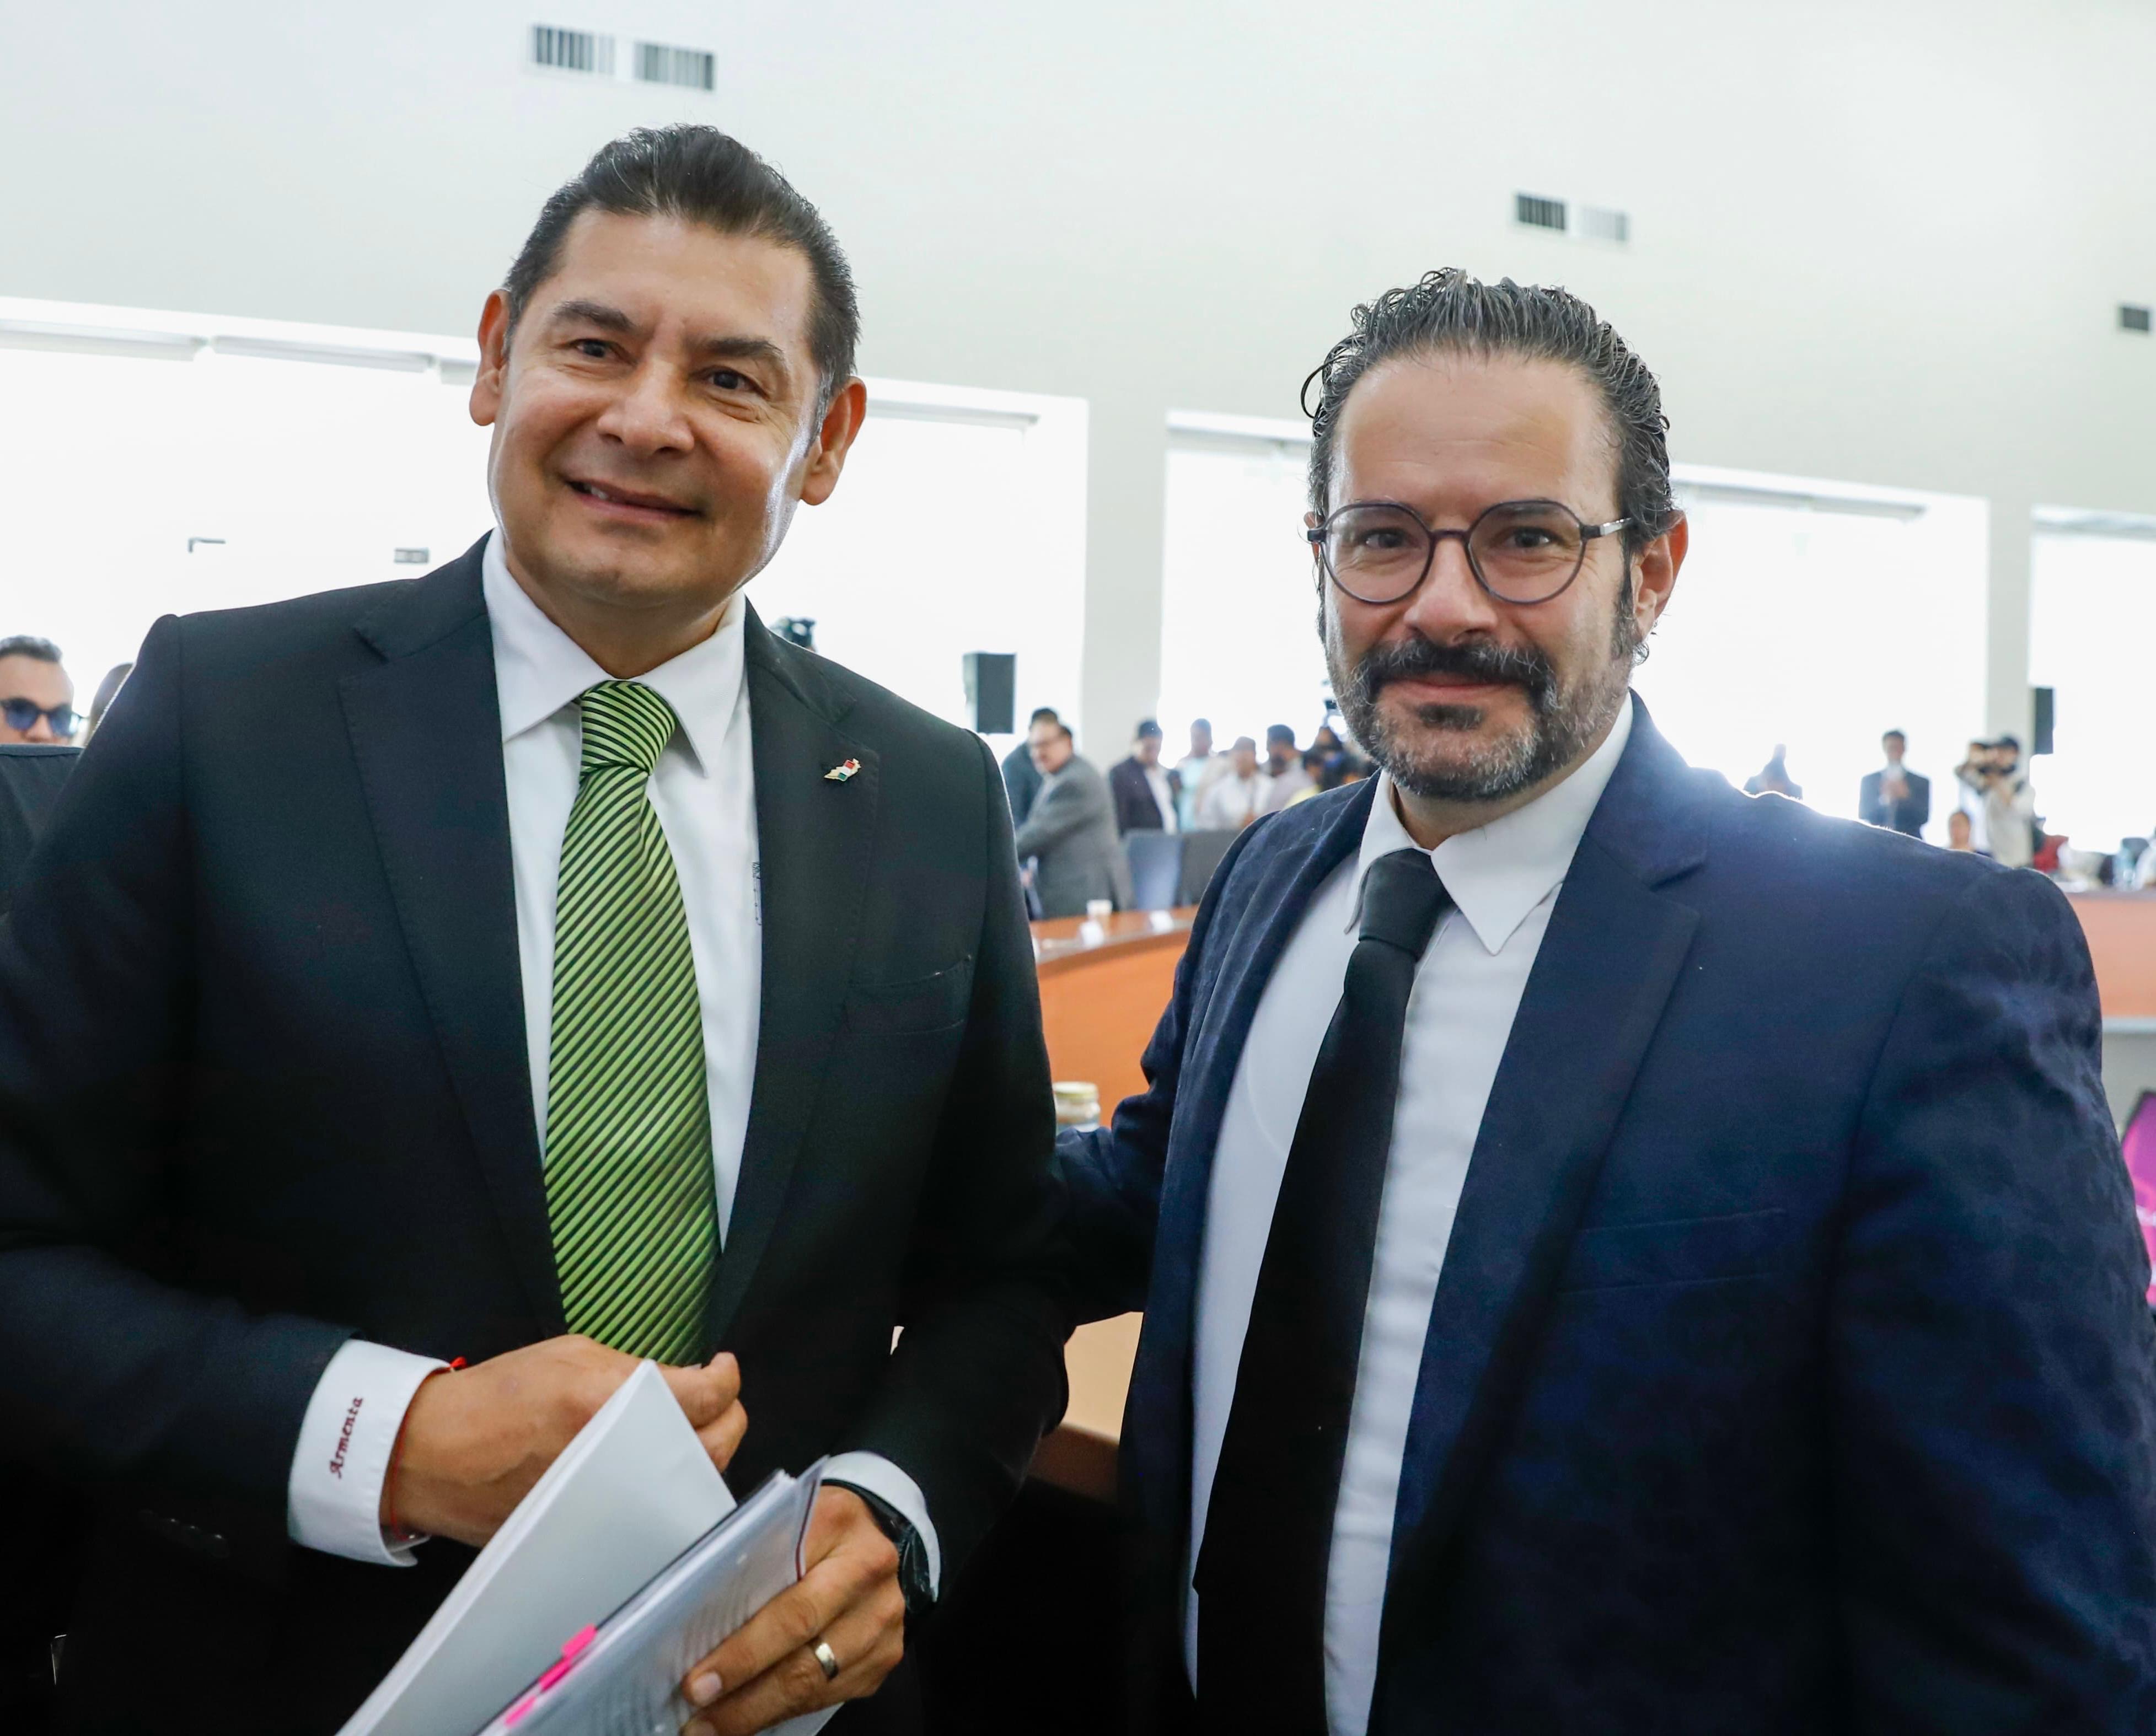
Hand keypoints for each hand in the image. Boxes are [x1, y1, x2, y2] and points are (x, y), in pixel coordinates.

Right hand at [385, 1336, 745, 1547]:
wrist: (436, 1454)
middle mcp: (620, 1456)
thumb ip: (634, 1371)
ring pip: (688, 1488)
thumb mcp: (571, 1355)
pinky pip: (652, 1512)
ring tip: (690, 1434)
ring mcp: (612, 1501)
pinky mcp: (597, 1531)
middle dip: (728, 1421)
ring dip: (700, 1459)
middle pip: (714, 1449)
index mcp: (611, 1401)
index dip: (727, 1378)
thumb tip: (680, 1384)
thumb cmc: (498, 1395)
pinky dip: (664, 1491)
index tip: (723, 1368)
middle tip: (718, 1403)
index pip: (706, 1396)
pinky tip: (654, 1468)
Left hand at [679, 1487, 904, 1734]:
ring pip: (816, 1681)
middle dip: (743, 1689)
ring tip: (711, 1726)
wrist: (869, 1532)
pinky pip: (830, 1695)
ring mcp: (882, 1618)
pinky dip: (784, 1710)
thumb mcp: (778, 1517)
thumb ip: (746, 1551)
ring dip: (757, 1710)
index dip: (742, 1650)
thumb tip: (696, 1602)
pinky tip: (749, 1716)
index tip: (697, 1682)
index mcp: (836, 1524)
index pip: (787, 1600)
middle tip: (698, 1712)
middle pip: (803, 1647)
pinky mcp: (885, 1655)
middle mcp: (868, 1572)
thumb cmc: (807, 1527)